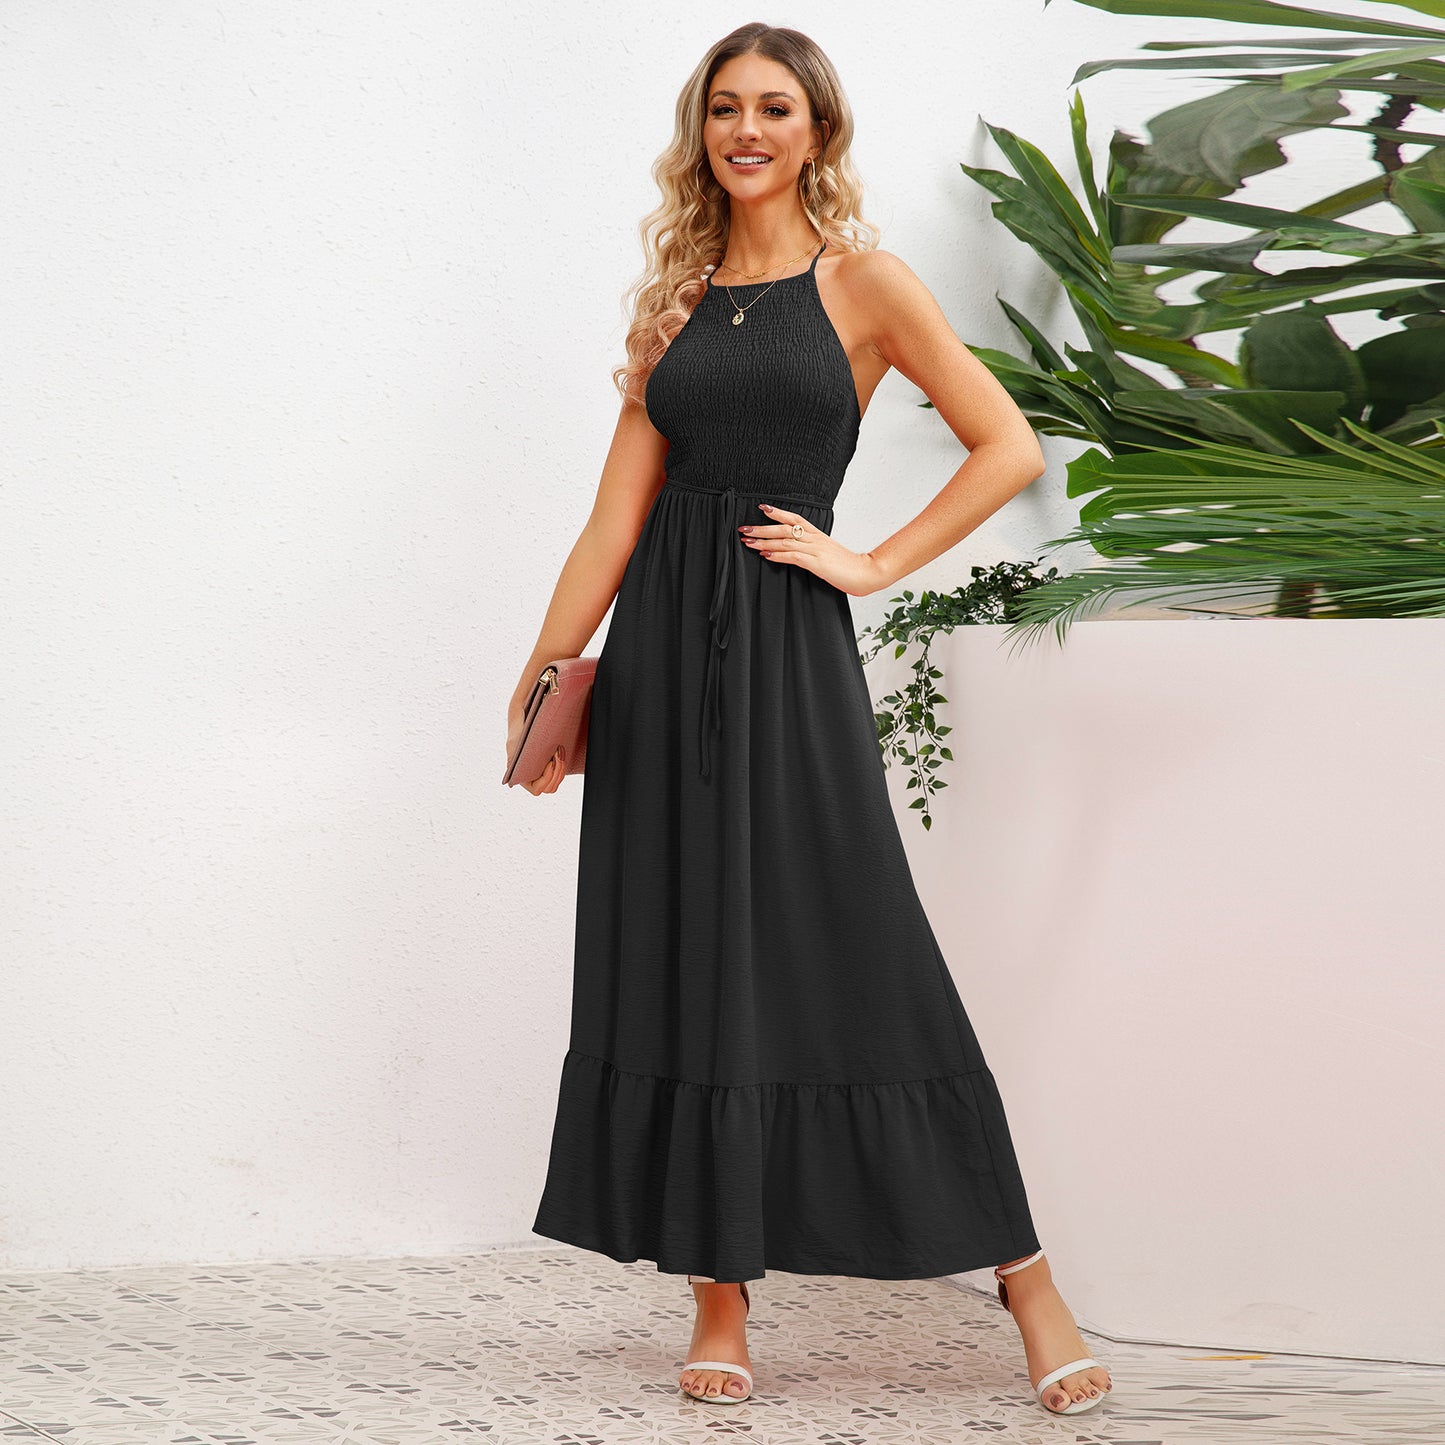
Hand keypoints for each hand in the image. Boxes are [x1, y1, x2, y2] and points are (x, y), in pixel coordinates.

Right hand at [507, 693, 566, 793]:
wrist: (525, 716)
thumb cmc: (518, 730)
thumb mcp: (514, 745)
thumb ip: (514, 758)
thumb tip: (510, 775)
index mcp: (520, 776)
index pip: (537, 790)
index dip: (546, 779)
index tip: (550, 763)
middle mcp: (531, 777)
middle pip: (550, 788)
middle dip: (557, 773)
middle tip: (558, 755)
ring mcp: (542, 771)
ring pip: (556, 782)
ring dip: (561, 769)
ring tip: (559, 751)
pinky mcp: (550, 763)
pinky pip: (559, 772)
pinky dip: (562, 763)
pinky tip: (561, 750)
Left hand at [738, 503, 883, 595]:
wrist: (864, 572)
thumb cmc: (845, 565)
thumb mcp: (826, 553)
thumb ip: (810, 549)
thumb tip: (791, 550)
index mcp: (817, 535)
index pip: (794, 518)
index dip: (777, 512)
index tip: (761, 508)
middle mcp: (815, 539)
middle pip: (784, 529)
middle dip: (762, 528)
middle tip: (744, 529)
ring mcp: (816, 550)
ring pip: (786, 541)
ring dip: (765, 542)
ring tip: (749, 543)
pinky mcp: (817, 563)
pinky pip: (794, 557)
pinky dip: (778, 556)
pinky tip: (766, 556)